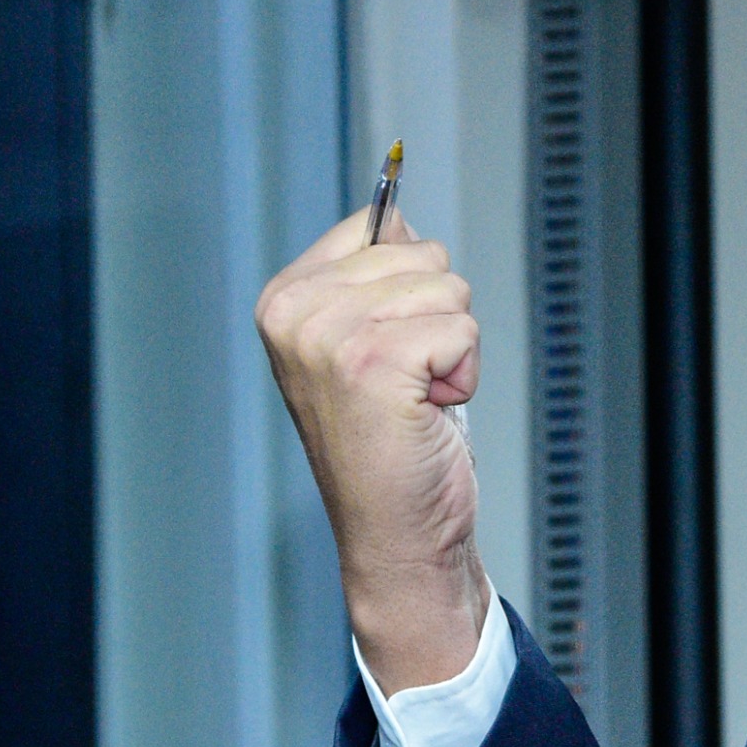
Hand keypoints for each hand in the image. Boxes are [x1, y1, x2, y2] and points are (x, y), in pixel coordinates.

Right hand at [254, 203, 489, 690]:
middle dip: (437, 316)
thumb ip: (374, 276)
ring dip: (452, 347)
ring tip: (416, 397)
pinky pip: (462, 329)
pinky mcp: (375, 362)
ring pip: (448, 288)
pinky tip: (427, 411)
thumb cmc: (389, 441)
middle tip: (406, 380)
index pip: (378, 228)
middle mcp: (295, 312)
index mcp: (283, 298)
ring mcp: (330, 336)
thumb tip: (396, 215)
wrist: (395, 531)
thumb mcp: (369, 341)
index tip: (387, 345)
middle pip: (423, 254)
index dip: (408, 285)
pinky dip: (463, 373)